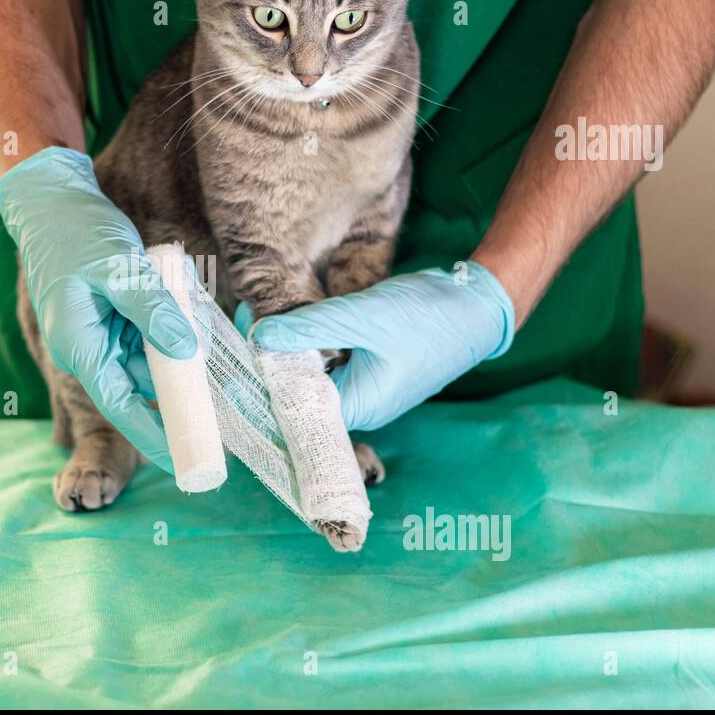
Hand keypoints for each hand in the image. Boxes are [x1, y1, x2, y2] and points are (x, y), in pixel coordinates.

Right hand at [0, 147, 196, 469]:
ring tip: (212, 350)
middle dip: (181, 392)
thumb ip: (154, 313)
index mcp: (80, 347)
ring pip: (150, 358)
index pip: (122, 405)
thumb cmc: (76, 232)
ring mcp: (102, 333)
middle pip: (142, 385)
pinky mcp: (114, 316)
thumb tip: (186, 353)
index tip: (188, 459)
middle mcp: (90, 348)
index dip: (155, 435)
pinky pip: (149, 334)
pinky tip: (192, 317)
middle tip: (225, 409)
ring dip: (179, 356)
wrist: (51, 199)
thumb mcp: (120, 270)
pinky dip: (170, 330)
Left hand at [246, 263, 514, 431]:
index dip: (263, 383)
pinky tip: (298, 325)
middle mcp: (361, 406)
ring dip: (294, 354)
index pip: (294, 408)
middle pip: (303, 394)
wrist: (478, 307)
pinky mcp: (375, 370)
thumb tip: (260, 336)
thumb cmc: (426, 318)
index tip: (236, 357)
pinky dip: (316, 348)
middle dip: (273, 364)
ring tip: (260, 323)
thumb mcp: (360, 316)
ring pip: (317, 377)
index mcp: (357, 406)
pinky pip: (334, 366)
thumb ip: (309, 328)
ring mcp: (370, 390)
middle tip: (243, 327)